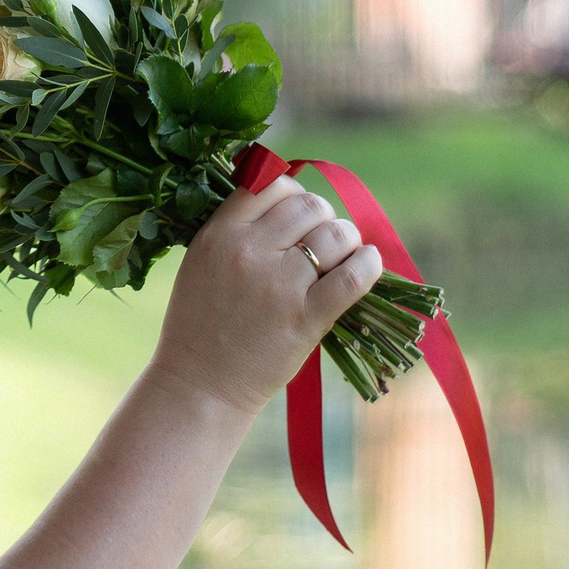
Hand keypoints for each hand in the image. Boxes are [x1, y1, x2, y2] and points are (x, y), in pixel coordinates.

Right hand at [148, 177, 381, 417]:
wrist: (199, 384)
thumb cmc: (200, 324)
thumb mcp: (202, 262)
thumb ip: (236, 230)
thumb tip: (288, 204)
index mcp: (220, 234)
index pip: (272, 185)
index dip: (293, 195)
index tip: (297, 217)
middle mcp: (249, 251)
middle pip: (309, 205)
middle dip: (323, 218)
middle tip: (322, 242)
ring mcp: (280, 284)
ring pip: (336, 234)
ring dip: (346, 241)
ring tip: (340, 258)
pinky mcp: (306, 318)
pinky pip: (353, 276)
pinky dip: (369, 265)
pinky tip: (368, 264)